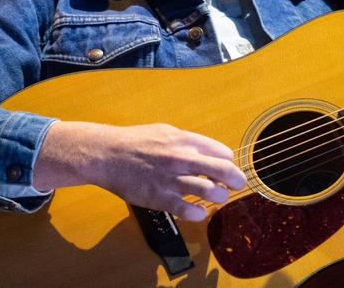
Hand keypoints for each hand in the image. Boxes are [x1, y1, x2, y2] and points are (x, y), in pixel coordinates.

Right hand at [34, 121, 247, 221]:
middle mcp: (182, 158)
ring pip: (210, 191)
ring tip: (217, 197)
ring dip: (219, 197)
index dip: (229, 162)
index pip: (223, 153)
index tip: (227, 169)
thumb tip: (210, 152)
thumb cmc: (135, 142)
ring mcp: (172, 178)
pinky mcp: (160, 197)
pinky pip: (188, 210)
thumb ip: (188, 142)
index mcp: (184, 140)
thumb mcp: (165, 131)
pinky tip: (199, 211)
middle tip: (237, 185)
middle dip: (236, 180)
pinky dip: (199, 213)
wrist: (107, 154)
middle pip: (224, 171)